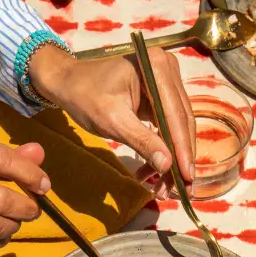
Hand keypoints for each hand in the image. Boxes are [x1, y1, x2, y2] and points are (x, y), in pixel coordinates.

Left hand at [29, 46, 194, 196]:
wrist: (69, 83)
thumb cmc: (85, 96)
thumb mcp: (112, 121)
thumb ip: (142, 142)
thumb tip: (167, 165)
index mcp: (155, 66)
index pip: (175, 115)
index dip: (182, 149)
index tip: (187, 177)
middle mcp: (167, 69)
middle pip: (181, 122)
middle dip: (180, 158)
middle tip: (183, 189)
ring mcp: (167, 81)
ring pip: (178, 128)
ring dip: (172, 159)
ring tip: (165, 188)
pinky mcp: (162, 95)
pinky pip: (169, 126)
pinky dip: (163, 150)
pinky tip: (154, 172)